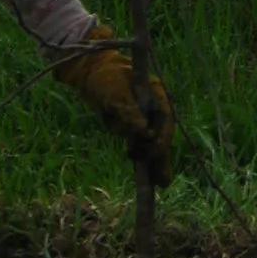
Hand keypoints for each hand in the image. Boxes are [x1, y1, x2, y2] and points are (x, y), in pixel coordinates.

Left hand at [53, 22, 178, 187]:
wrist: (91, 75)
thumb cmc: (105, 77)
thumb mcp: (115, 90)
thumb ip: (128, 109)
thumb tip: (144, 131)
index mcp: (156, 94)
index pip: (166, 118)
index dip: (162, 136)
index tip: (154, 149)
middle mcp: (154, 108)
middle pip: (163, 135)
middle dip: (161, 157)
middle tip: (161, 180)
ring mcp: (145, 118)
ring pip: (154, 144)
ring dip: (153, 161)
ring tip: (158, 182)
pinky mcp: (134, 126)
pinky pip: (141, 144)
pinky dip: (144, 157)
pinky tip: (151, 178)